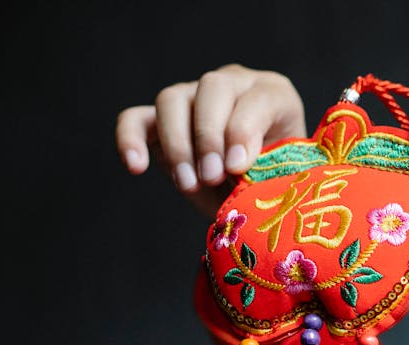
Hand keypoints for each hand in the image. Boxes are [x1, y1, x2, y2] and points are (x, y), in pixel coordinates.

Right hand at [115, 64, 305, 217]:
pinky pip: (134, 119)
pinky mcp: (159, 120)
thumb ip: (264, 169)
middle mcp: (231, 85)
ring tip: (189, 184)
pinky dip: (130, 139)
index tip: (238, 166)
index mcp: (272, 94)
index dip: (244, 130)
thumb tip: (235, 167)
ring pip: (171, 100)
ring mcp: (191, 97)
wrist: (253, 194)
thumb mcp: (279, 176)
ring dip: (178, 144)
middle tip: (213, 177)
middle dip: (209, 136)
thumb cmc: (272, 181)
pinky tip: (136, 166)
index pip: (257, 98)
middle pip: (211, 88)